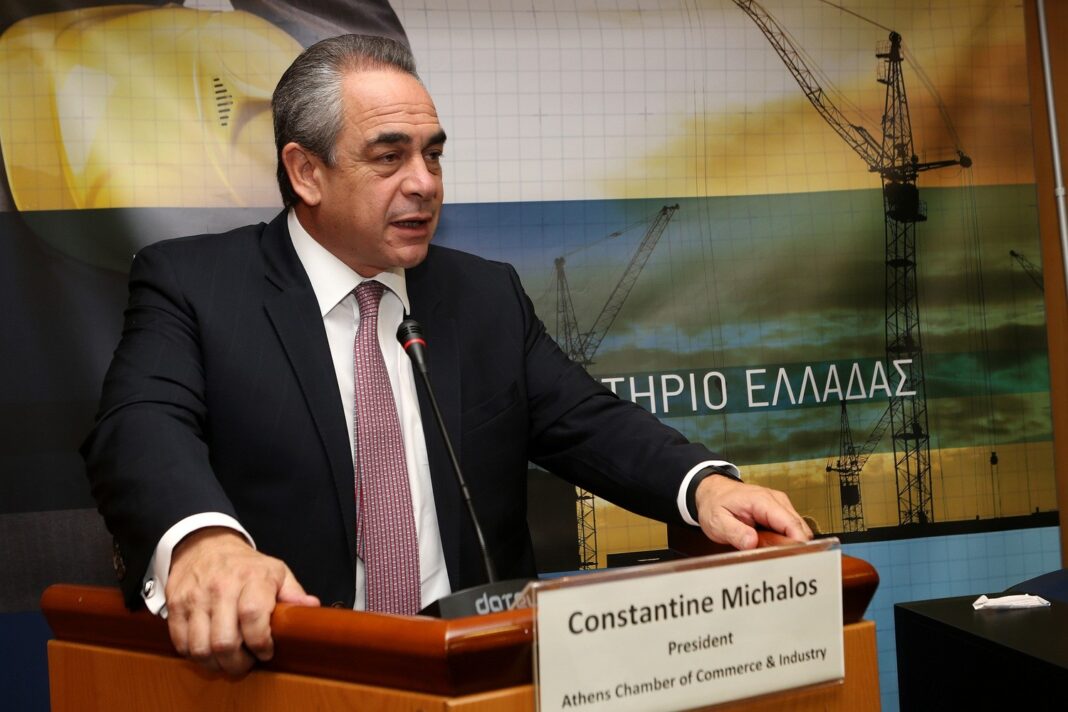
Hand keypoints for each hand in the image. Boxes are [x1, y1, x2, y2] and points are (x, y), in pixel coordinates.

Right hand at [165, 527, 319, 675]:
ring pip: (200, 648)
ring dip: (215, 664)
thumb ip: (294, 593)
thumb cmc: (245, 565)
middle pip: (224, 641)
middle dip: (237, 663)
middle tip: (246, 664)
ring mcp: (195, 597)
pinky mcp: (176, 605)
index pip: (253, 616)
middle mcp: (221, 587)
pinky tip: (208, 650)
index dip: (260, 642)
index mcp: (252, 578)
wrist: (205, 545)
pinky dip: (195, 655)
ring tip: (227, 660)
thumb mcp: (276, 571)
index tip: (266, 651)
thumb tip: (311, 608)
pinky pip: (181, 643)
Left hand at [694, 476, 812, 549]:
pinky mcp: (780, 512)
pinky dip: (783, 540)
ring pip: (798, 530)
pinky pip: (790, 529)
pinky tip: (768, 543)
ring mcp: (781, 505)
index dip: (796, 544)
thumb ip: (734, 532)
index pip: (791, 524)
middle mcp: (777, 501)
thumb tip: (751, 543)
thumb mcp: (717, 521)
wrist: (713, 492)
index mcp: (763, 501)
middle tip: (772, 557)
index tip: (791, 560)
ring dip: (787, 543)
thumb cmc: (715, 504)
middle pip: (799, 529)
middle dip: (791, 547)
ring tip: (765, 548)